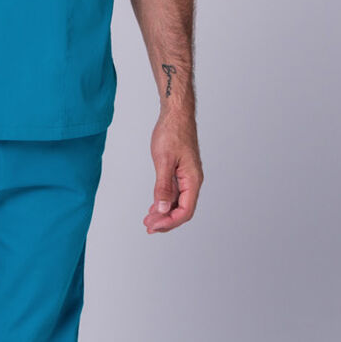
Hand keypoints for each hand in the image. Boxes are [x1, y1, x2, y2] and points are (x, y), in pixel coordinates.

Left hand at [143, 113, 202, 232]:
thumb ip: (164, 187)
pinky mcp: (181, 172)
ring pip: (178, 202)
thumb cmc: (172, 132)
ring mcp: (187, 177)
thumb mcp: (164, 161)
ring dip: (164, 213)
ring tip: (148, 220)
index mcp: (192, 180)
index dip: (169, 222)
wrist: (176, 114)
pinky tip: (155, 207)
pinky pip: (175, 193)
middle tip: (148, 226)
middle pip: (182, 210)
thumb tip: (163, 209)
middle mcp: (193, 181)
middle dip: (165, 221)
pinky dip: (164, 202)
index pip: (185, 211)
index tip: (153, 226)